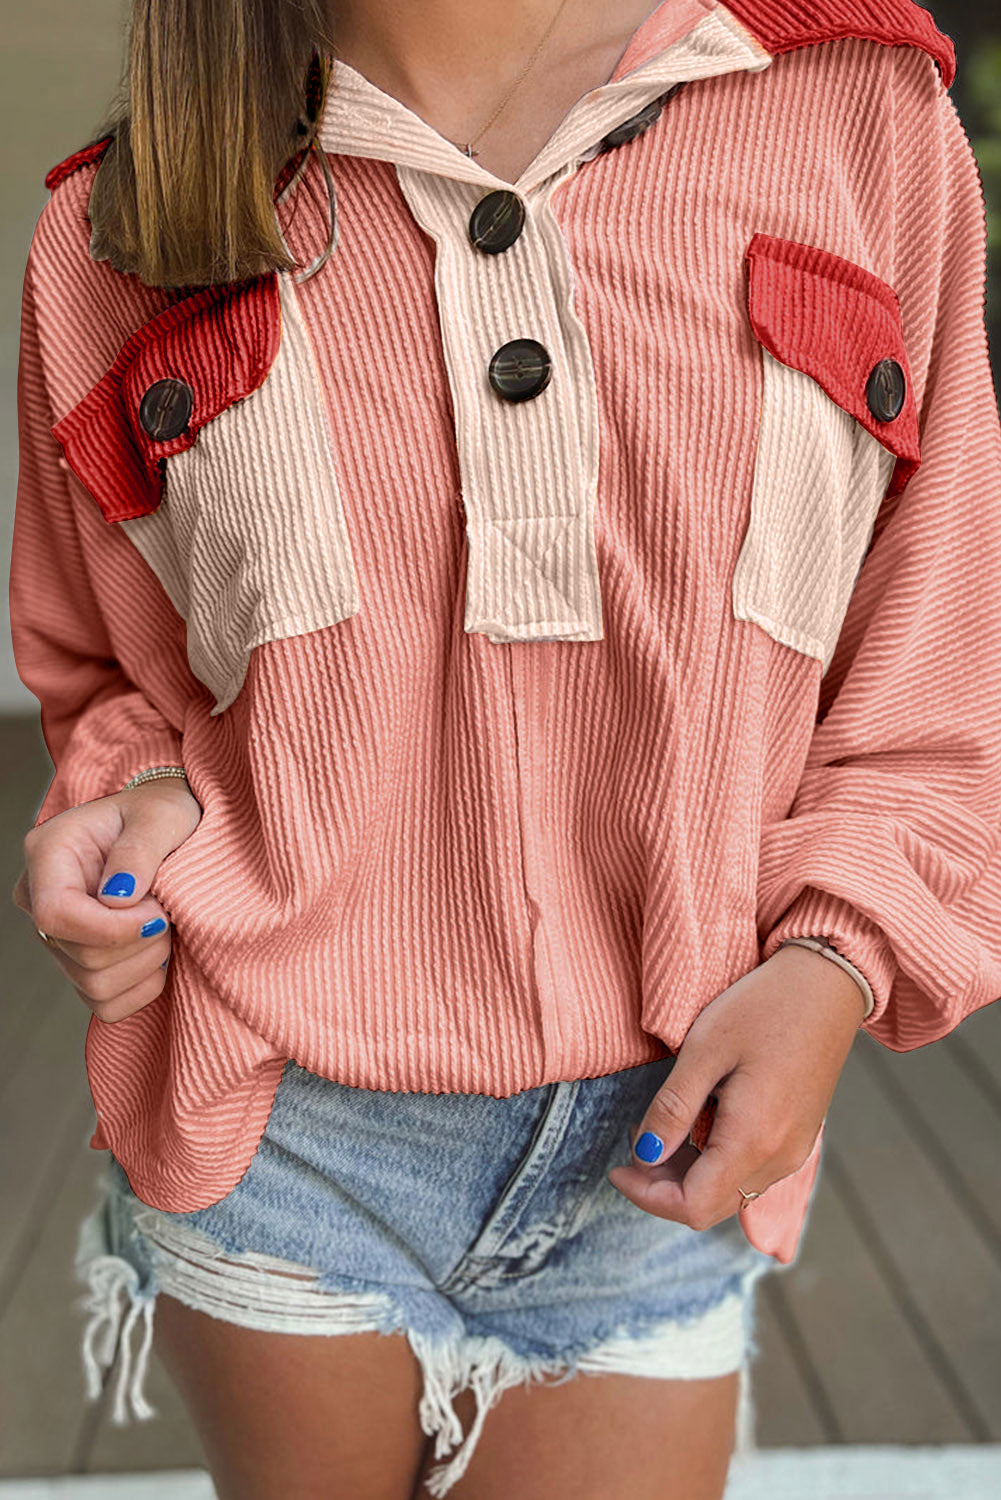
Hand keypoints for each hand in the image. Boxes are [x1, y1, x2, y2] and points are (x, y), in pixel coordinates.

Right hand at [12, 778, 202, 1022]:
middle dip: (139, 942)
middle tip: (167, 910)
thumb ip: (138, 851)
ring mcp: (56, 937)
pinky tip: (157, 951)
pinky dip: (143, 986)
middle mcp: (40, 898)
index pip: (56, 913)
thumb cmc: (162, 814)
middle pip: (81, 956)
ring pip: (94, 985)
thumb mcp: (161, 815)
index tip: (158, 916)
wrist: (170, 829)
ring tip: (164, 924)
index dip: (111, 929)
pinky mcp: (78, 965)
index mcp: (49, 853)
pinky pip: (107, 1005)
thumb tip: (116, 898)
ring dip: (146, 963)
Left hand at [607, 943, 866, 1229]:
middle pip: (710, 1207)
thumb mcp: (705, 1050)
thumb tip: (643, 1156)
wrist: (827, 983)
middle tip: (634, 1146)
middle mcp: (780, 1159)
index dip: (646, 1196)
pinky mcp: (799, 1136)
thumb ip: (672, 1109)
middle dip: (663, 1188)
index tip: (616, 1167)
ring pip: (730, 1192)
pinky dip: (714, 1163)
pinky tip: (696, 1124)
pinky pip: (751, 1172)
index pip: (692, 1206)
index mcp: (753, 1141)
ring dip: (688, 1176)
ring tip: (660, 1130)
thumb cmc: (764, 1006)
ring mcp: (794, 1150)